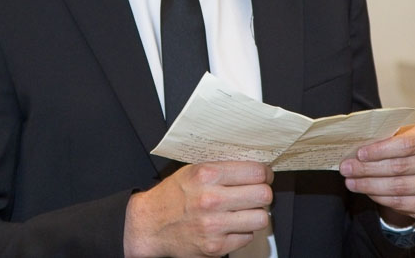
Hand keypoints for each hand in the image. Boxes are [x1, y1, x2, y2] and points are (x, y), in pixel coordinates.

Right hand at [123, 161, 273, 257]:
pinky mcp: (215, 247)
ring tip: (244, 211)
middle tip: (256, 193)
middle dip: (263, 193)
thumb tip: (255, 167)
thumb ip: (222, 168)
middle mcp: (211, 200)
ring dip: (255, 214)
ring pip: (260, 218)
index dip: (265, 174)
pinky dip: (242, 232)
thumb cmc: (172, 196)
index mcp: (207, 175)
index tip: (264, 176)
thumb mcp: (193, 170)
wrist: (149, 224)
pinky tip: (230, 225)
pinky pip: (247, 237)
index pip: (256, 172)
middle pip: (263, 195)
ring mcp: (214, 225)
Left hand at [339, 123, 414, 222]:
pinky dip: (381, 199)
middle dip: (368, 169)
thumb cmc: (409, 146)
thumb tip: (356, 146)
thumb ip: (385, 137)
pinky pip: (403, 203)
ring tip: (351, 182)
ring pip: (399, 187)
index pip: (407, 144)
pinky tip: (368, 192)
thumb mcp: (402, 134)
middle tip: (347, 169)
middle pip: (400, 167)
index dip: (381, 150)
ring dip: (370, 186)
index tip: (359, 154)